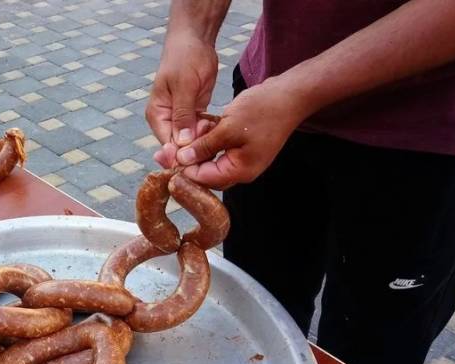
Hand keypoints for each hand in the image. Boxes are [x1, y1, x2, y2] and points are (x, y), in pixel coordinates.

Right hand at [145, 30, 219, 166]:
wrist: (194, 41)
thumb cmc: (184, 59)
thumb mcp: (184, 86)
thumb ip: (182, 115)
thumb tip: (181, 143)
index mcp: (156, 115)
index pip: (166, 145)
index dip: (182, 155)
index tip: (199, 157)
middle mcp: (166, 120)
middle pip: (179, 147)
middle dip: (195, 148)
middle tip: (212, 142)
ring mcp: (180, 119)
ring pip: (191, 141)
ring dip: (204, 141)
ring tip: (215, 130)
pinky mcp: (194, 114)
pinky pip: (201, 131)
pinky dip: (209, 132)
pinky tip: (218, 128)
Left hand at [174, 76, 315, 188]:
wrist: (291, 94)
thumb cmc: (263, 110)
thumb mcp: (227, 128)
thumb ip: (204, 146)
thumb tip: (181, 160)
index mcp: (240, 170)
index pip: (203, 179)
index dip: (182, 169)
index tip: (164, 156)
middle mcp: (241, 169)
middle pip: (205, 172)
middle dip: (188, 157)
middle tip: (169, 145)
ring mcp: (243, 158)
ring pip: (211, 158)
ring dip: (198, 145)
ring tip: (193, 127)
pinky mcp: (243, 146)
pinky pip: (220, 147)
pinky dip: (210, 137)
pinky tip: (204, 121)